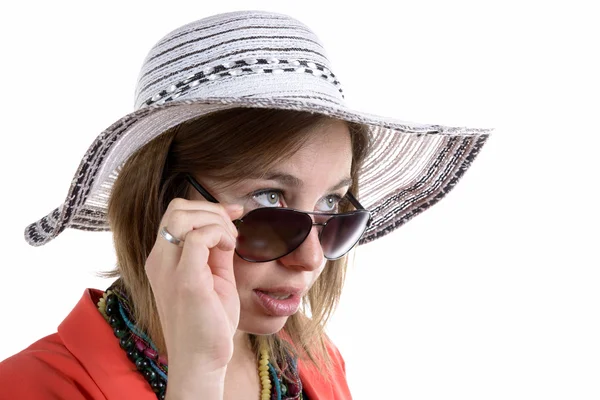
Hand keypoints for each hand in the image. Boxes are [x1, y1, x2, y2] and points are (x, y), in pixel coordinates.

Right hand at [145, 198, 243, 372]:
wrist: (202, 360)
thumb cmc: (208, 323)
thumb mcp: (213, 278)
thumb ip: (215, 252)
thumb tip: (227, 227)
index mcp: (163, 259)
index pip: (176, 214)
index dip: (207, 207)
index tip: (234, 215)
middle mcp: (159, 260)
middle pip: (176, 208)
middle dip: (211, 209)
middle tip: (232, 229)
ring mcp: (168, 269)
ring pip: (182, 215)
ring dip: (215, 220)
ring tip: (231, 241)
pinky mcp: (185, 280)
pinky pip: (196, 238)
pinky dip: (218, 233)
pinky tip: (230, 248)